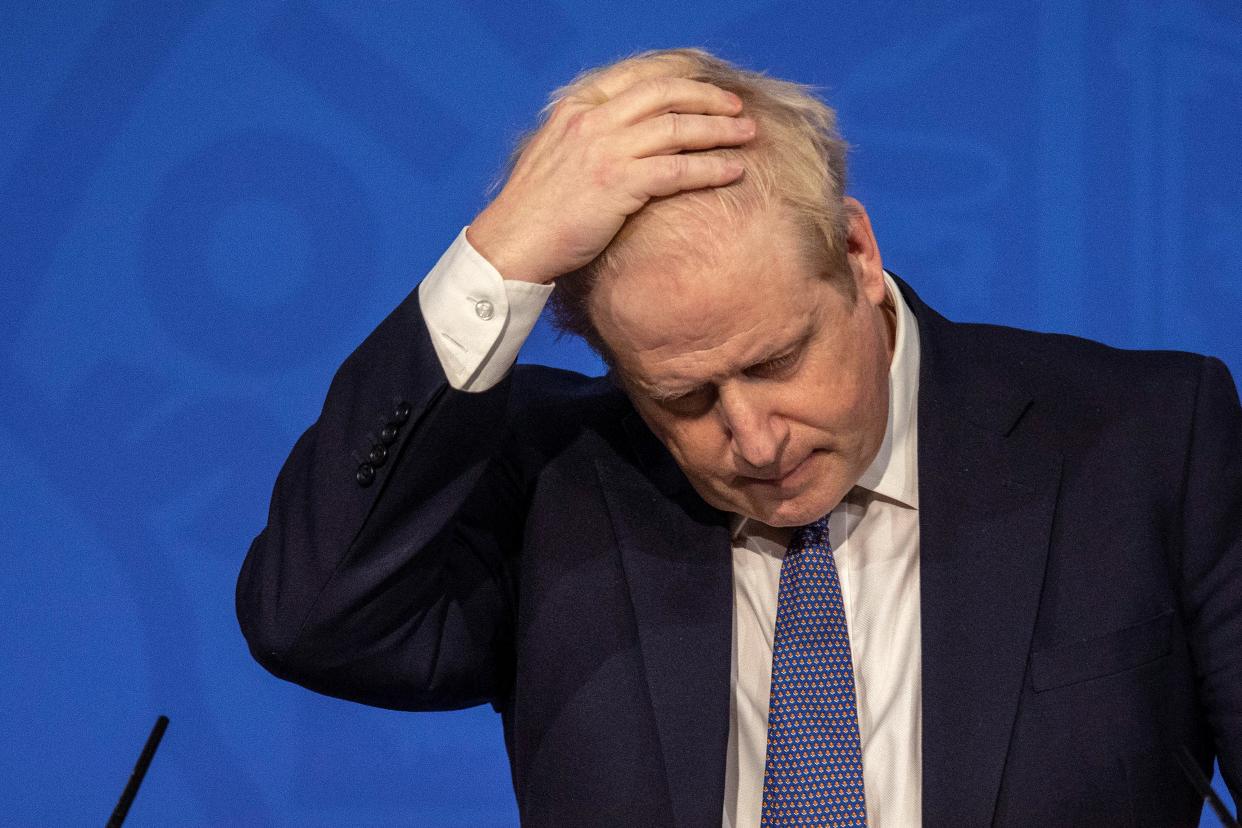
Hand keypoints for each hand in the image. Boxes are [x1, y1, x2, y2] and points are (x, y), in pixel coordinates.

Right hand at [466, 60, 754, 283]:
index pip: (638, 78)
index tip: (705, 89)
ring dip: (719, 130)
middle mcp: (593, 121)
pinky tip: (733, 171)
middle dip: (707, 98)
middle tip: (736, 109)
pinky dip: (711, 167)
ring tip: (747, 135)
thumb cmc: (535, 211)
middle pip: (665, 94)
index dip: (680, 79)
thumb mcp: (556, 155)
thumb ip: (588, 137)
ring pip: (678, 128)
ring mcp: (605, 150)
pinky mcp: (617, 184)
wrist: (512, 243)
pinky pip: (678, 170)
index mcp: (577, 109)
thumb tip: (626, 137)